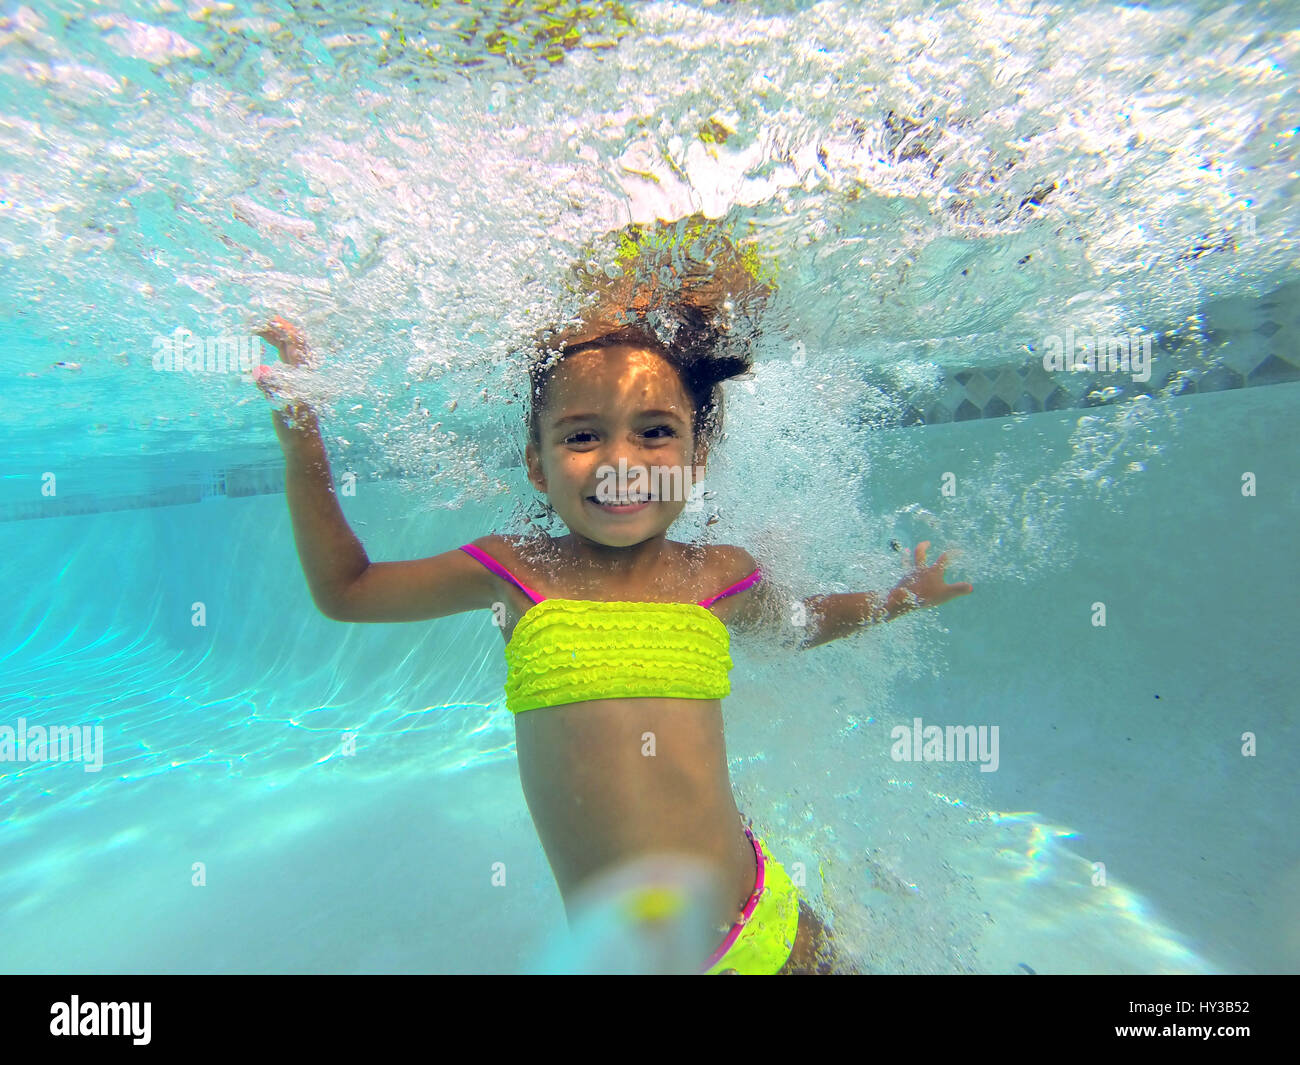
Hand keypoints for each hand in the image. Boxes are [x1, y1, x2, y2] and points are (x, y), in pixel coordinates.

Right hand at [252, 316, 315, 434]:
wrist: (303, 443)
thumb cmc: (293, 427)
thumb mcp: (280, 408)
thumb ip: (270, 387)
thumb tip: (258, 370)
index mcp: (302, 373)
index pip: (295, 341)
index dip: (281, 328)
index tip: (263, 320)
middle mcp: (303, 371)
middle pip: (293, 341)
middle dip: (276, 328)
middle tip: (253, 323)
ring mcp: (300, 376)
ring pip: (289, 349)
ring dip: (275, 337)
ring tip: (255, 330)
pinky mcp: (295, 383)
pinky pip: (286, 358)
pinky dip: (275, 348)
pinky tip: (262, 347)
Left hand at [885, 542, 972, 616]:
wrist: (903, 600)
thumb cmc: (926, 596)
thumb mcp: (945, 594)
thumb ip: (958, 589)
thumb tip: (971, 587)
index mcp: (933, 571)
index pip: (944, 559)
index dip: (952, 554)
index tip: (958, 551)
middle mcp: (920, 569)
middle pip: (920, 553)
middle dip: (924, 546)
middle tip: (927, 542)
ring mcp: (910, 574)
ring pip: (909, 560)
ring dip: (909, 554)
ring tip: (907, 550)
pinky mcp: (903, 580)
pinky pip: (903, 571)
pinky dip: (902, 568)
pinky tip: (902, 570)